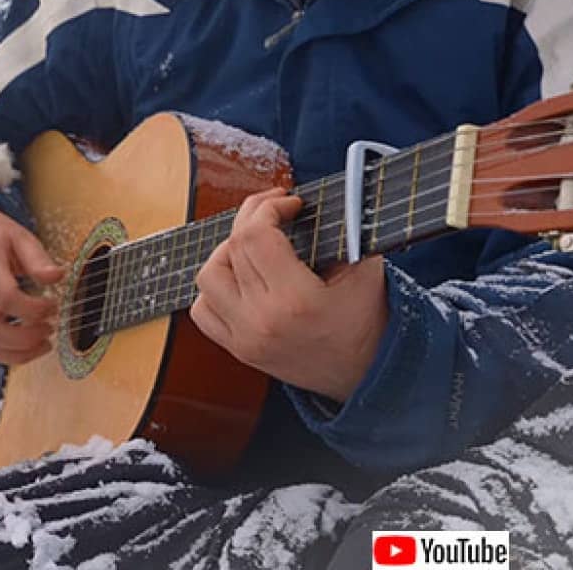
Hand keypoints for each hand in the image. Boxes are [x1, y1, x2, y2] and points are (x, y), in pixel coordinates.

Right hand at [0, 211, 65, 363]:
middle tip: (49, 329)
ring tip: (42, 343)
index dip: (33, 308)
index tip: (52, 306)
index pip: (5, 297)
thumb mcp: (19, 236)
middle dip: (26, 338)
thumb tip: (56, 277)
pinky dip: (4, 355)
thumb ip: (38, 258)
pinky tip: (25, 348)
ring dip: (17, 352)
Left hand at [190, 188, 388, 402]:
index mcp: (296, 300)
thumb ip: (343, 229)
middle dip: (252, 218)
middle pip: (233, 249)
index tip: (288, 203)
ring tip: (253, 245)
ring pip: (208, 277)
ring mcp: (245, 337)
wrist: (369, 374)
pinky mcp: (238, 349)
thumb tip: (315, 198)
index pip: (256, 236)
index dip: (268, 208)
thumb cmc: (369, 320)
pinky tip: (239, 279)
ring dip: (226, 253)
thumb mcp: (366, 268)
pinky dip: (215, 289)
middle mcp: (262, 320)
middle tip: (274, 212)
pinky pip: (202, 310)